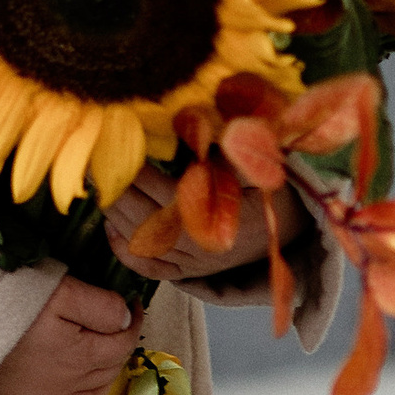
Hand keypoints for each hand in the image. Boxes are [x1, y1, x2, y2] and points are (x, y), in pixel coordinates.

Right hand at [0, 273, 140, 394]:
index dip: (132, 320)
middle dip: (117, 347)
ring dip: (98, 381)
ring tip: (95, 359)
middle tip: (112, 323)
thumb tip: (124, 320)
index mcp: (82, 357)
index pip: (122, 342)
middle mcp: (67, 388)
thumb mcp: (60, 291)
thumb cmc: (7, 305)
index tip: (132, 302)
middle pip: (107, 371)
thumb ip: (100, 306)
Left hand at [104, 164, 301, 285]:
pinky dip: (125, 250)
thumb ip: (227, 151)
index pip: (157, 189)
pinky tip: (112, 228)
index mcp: (210, 217)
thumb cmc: (275, 192)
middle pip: (137, 215)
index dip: (133, 167)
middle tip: (97, 161)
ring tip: (101, 186)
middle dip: (114, 187)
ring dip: (114, 213)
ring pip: (136, 241)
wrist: (297, 232)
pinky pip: (147, 268)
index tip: (117, 145)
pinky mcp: (187, 272)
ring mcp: (189, 263)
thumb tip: (197, 121)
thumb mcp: (257, 166)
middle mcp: (194, 245)